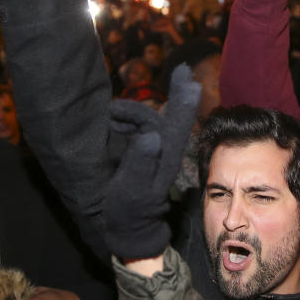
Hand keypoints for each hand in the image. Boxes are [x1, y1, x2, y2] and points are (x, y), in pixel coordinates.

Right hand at [98, 64, 200, 260]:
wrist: (127, 227)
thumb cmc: (128, 209)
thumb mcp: (132, 188)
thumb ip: (141, 162)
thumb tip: (153, 135)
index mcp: (164, 158)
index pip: (176, 124)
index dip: (183, 101)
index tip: (190, 78)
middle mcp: (164, 152)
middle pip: (168, 118)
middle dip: (173, 95)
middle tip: (181, 72)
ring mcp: (156, 152)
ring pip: (149, 121)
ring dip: (131, 113)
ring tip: (109, 115)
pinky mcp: (146, 153)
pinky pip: (141, 128)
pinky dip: (128, 121)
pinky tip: (112, 122)